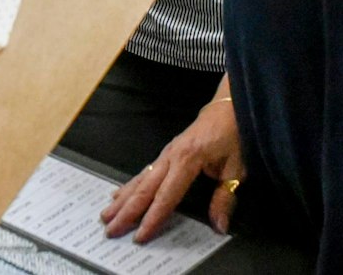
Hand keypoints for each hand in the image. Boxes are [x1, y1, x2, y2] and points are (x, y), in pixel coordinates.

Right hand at [100, 100, 243, 240]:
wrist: (229, 106)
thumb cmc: (234, 134)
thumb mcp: (237, 167)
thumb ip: (225, 197)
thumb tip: (219, 226)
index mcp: (188, 160)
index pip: (166, 196)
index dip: (152, 218)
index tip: (139, 236)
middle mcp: (171, 157)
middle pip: (145, 188)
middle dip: (126, 211)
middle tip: (110, 230)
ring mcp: (165, 154)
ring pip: (139, 179)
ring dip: (122, 199)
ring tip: (106, 215)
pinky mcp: (166, 153)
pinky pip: (144, 172)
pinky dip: (128, 185)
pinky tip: (118, 195)